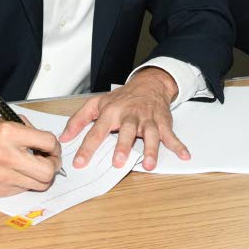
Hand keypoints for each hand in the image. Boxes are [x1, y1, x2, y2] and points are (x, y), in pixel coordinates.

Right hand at [0, 116, 61, 196]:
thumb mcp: (4, 121)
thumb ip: (28, 131)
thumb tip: (48, 145)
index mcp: (9, 134)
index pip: (48, 143)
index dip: (55, 146)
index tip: (52, 148)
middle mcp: (6, 156)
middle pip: (48, 171)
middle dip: (53, 165)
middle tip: (49, 161)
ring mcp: (2, 176)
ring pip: (39, 184)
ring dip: (41, 176)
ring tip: (34, 168)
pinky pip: (23, 189)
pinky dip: (25, 182)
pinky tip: (17, 173)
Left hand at [59, 67, 185, 170]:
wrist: (148, 84)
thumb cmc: (121, 98)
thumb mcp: (96, 104)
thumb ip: (79, 120)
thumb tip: (65, 136)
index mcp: (112, 112)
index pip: (97, 130)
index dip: (87, 147)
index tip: (80, 162)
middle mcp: (130, 115)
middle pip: (126, 131)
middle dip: (123, 146)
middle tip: (118, 162)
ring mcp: (148, 119)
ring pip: (150, 134)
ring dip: (151, 149)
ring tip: (149, 164)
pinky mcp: (162, 123)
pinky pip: (171, 135)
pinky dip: (178, 145)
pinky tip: (184, 155)